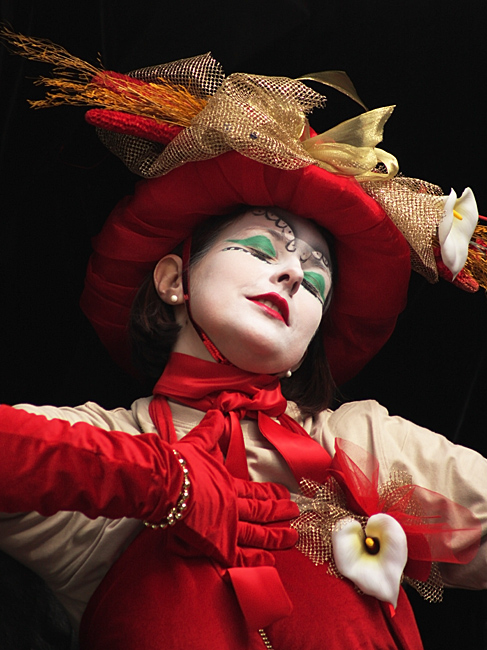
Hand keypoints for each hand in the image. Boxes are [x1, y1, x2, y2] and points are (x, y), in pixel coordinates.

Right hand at [167, 409, 298, 567]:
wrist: (165, 484)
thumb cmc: (180, 465)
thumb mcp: (199, 442)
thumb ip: (211, 430)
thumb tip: (218, 412)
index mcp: (228, 485)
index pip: (255, 492)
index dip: (271, 494)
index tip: (286, 495)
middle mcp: (232, 507)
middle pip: (261, 513)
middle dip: (280, 513)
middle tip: (295, 515)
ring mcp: (226, 528)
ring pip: (256, 534)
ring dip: (275, 537)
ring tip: (292, 538)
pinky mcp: (216, 545)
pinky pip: (239, 556)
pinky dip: (254, 561)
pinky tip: (267, 563)